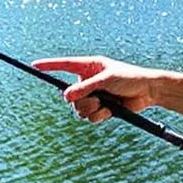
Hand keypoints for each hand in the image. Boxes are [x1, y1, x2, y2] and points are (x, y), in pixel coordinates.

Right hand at [31, 56, 158, 123]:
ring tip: (106, 104)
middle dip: (80, 100)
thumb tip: (66, 96)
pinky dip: (99, 116)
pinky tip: (110, 111)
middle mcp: (88, 81)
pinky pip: (90, 117)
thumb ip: (85, 87)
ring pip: (79, 108)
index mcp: (89, 66)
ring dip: (91, 109)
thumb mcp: (105, 80)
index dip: (49, 65)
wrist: (148, 92)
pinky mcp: (101, 108)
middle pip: (70, 95)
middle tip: (94, 99)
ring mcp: (94, 96)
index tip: (34, 66)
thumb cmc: (129, 78)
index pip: (64, 65)